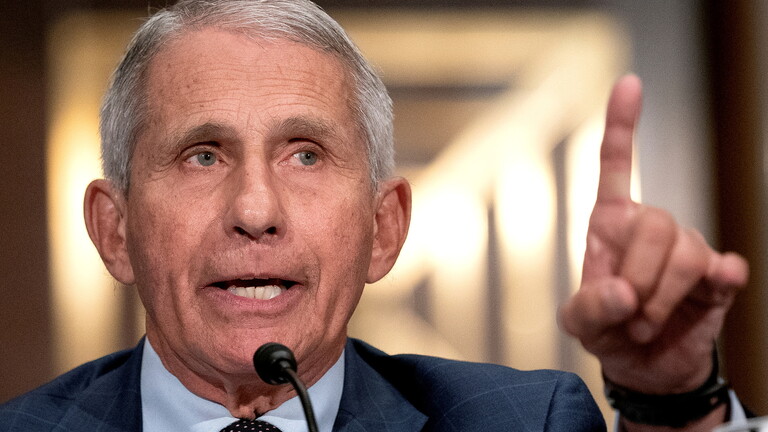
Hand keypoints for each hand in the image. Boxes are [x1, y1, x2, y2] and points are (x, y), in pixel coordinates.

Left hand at [559, 75, 748, 395]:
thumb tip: (622, 292)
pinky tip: (713, 290)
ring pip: (685, 250)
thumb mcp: (579, 325)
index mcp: (609, 227)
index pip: (615, 166)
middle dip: (639, 276)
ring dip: (662, 298)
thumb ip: (588, 308)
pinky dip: (717, 282)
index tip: (629, 83)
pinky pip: (725, 268)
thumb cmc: (606, 333)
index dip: (621, 125)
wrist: (645, 369)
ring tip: (646, 323)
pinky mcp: (716, 278)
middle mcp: (649, 229)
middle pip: (656, 221)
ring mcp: (686, 251)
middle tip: (628, 314)